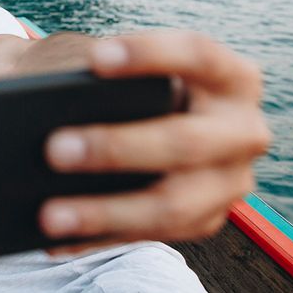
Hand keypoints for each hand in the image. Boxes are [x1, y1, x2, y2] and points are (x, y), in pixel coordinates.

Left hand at [38, 31, 270, 250]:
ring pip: (172, 205)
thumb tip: (49, 95)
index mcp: (230, 76)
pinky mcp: (205, 219)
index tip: (95, 58)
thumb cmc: (114, 80)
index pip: (198, 54)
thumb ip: (92, 72)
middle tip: (53, 149)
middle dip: (116, 148)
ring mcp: (230, 181)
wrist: (127, 112)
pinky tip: (56, 238)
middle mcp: (243, 129)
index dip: (149, 55)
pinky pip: (151, 236)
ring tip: (49, 213)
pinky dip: (99, 237)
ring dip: (105, 211)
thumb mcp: (113, 67)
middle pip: (186, 141)